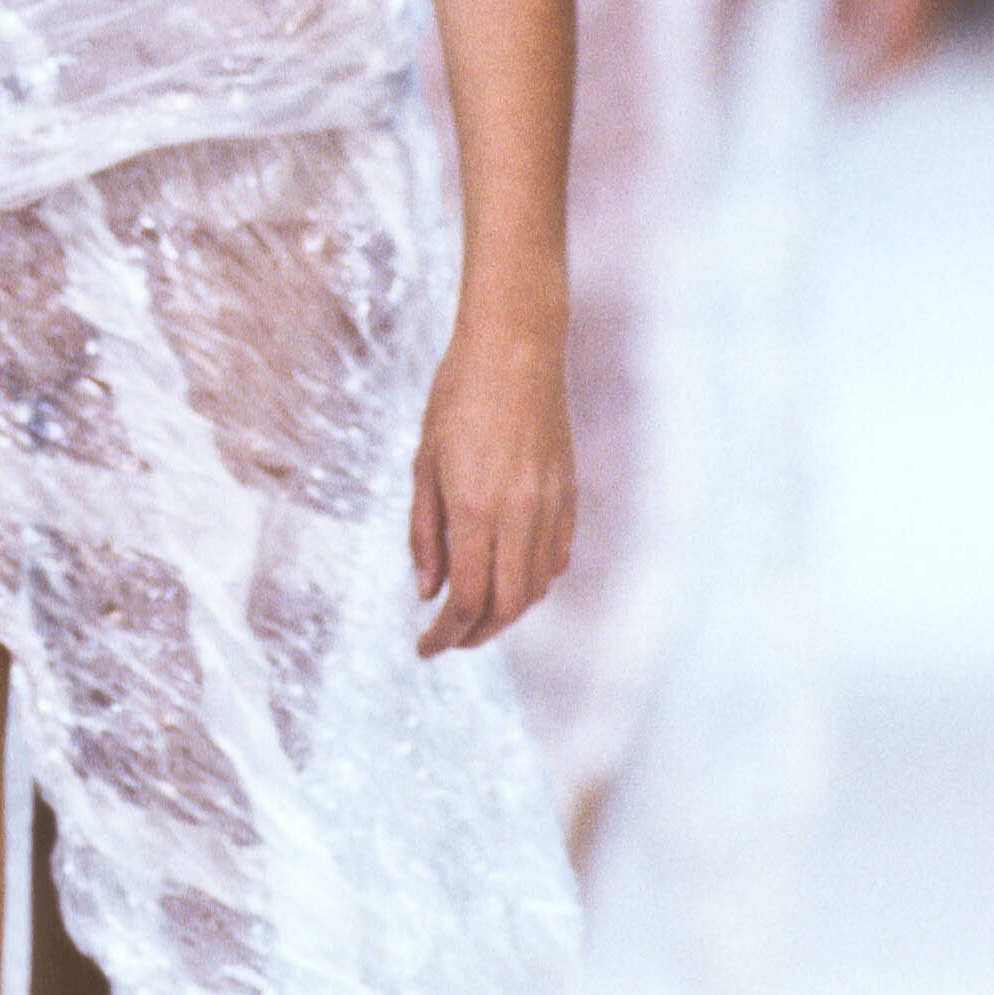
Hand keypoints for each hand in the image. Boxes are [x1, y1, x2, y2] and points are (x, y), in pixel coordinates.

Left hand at [410, 316, 574, 658]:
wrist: (516, 347)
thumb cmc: (458, 395)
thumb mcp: (424, 461)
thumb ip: (426, 530)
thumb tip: (428, 590)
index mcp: (475, 506)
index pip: (467, 599)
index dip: (446, 634)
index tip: (426, 647)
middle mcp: (518, 514)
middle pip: (507, 607)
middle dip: (476, 635)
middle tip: (449, 638)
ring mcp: (550, 505)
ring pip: (536, 587)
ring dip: (506, 612)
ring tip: (476, 611)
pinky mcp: (569, 493)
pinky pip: (557, 556)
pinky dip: (535, 580)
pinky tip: (511, 574)